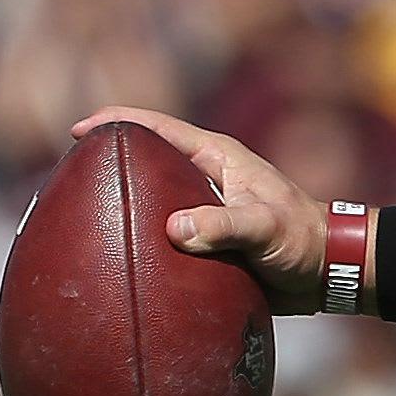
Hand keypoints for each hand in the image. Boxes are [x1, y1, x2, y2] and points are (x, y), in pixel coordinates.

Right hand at [71, 106, 332, 314]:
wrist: (328, 272)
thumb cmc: (303, 240)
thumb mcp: (266, 228)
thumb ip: (225, 226)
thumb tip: (174, 229)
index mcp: (216, 159)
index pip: (158, 128)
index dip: (116, 123)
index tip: (79, 131)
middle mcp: (205, 179)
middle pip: (145, 163)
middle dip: (108, 167)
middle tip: (67, 182)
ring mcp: (204, 209)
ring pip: (150, 202)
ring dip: (122, 210)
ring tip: (80, 223)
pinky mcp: (206, 240)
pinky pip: (163, 237)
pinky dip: (141, 242)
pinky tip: (115, 260)